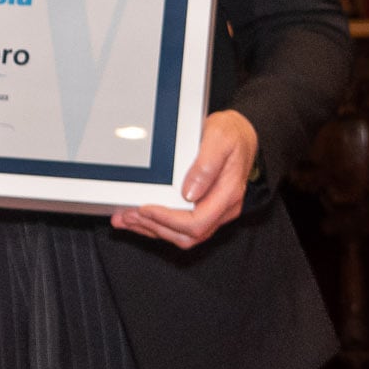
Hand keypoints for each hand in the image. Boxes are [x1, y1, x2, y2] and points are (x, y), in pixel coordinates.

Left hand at [112, 109, 258, 250]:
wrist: (242, 133)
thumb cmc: (231, 134)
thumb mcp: (220, 139)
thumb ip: (206, 166)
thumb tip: (189, 193)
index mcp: (228, 194)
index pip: (197, 222)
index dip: (168, 220)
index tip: (145, 208)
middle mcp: (222, 208)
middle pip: (188, 235)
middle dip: (155, 227)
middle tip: (128, 215)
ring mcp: (213, 211)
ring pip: (182, 235)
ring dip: (152, 229)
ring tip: (126, 219)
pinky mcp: (203, 208)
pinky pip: (181, 226)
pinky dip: (157, 225)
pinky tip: (138, 219)